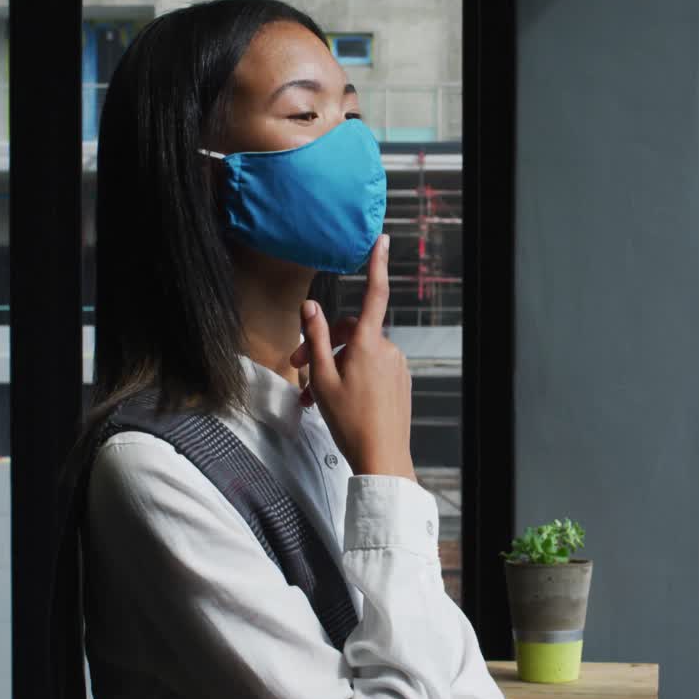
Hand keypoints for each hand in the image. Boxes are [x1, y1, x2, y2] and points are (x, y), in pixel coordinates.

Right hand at [291, 235, 415, 480]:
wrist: (382, 458)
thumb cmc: (350, 422)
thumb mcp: (322, 378)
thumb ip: (315, 339)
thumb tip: (310, 307)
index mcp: (369, 344)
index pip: (375, 293)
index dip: (377, 264)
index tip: (382, 240)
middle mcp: (387, 350)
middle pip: (351, 333)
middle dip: (323, 346)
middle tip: (298, 371)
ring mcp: (397, 367)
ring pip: (359, 355)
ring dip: (335, 368)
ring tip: (314, 397)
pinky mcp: (400, 382)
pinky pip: (372, 371)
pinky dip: (352, 378)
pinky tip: (335, 401)